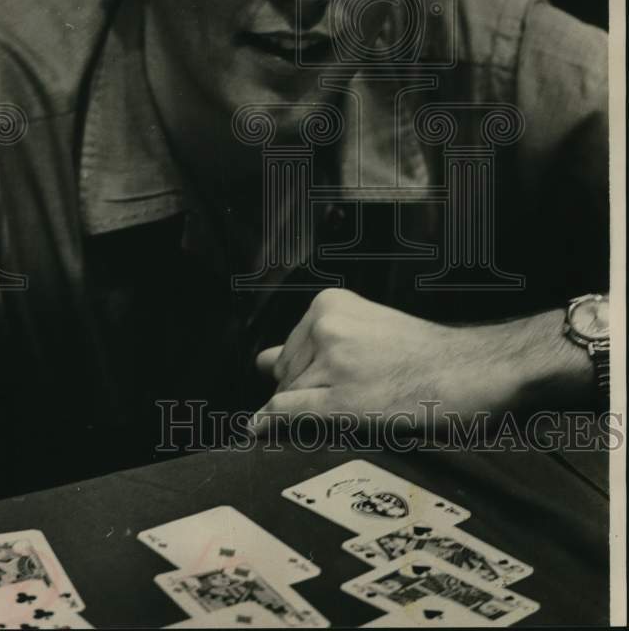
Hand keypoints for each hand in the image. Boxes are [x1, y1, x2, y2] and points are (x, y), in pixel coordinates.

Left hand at [252, 288, 506, 431]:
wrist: (475, 370)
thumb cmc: (428, 355)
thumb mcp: (365, 330)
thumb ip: (310, 344)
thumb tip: (260, 361)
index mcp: (330, 304)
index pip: (291, 351)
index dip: (305, 376)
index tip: (327, 387)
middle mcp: (325, 326)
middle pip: (287, 375)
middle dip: (306, 393)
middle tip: (359, 398)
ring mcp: (332, 362)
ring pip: (289, 397)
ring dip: (308, 413)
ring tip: (362, 408)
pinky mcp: (341, 400)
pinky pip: (288, 414)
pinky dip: (271, 424)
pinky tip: (258, 431)